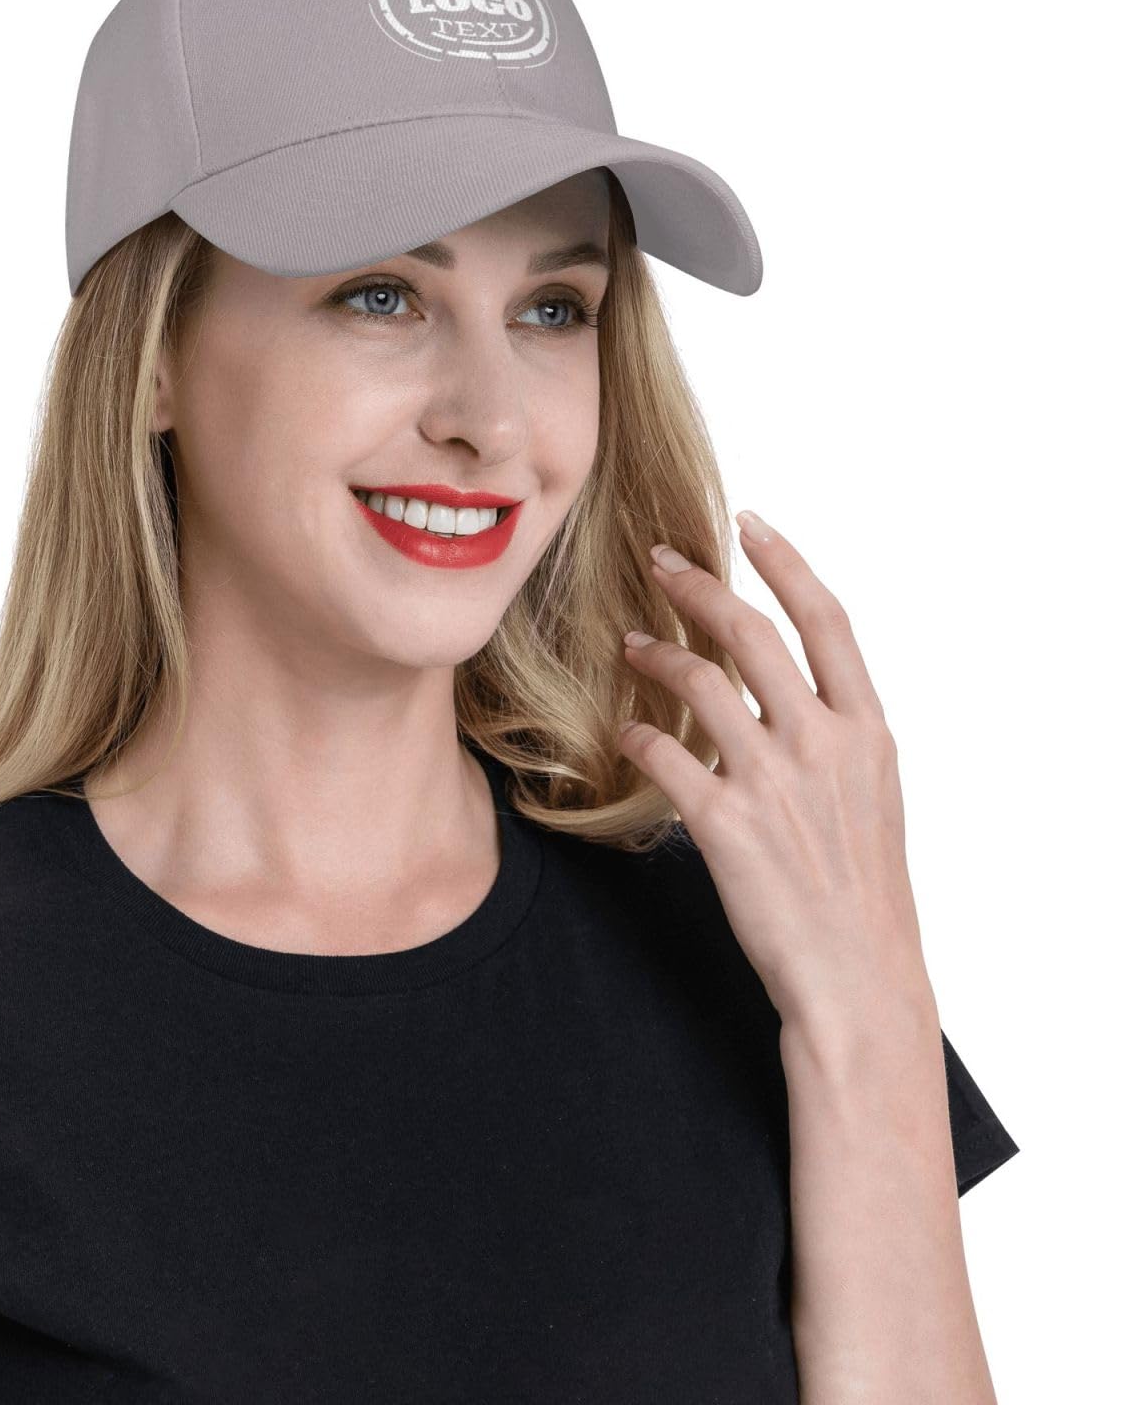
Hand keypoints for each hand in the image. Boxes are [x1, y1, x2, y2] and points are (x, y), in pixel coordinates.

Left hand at [617, 510, 930, 1033]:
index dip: (787, 562)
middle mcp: (824, 743)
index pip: (828, 620)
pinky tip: (625, 731)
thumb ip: (838, 736)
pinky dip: (638, 733)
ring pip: (700, 681)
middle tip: (658, 560)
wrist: (857, 977)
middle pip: (752, 632)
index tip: (750, 523)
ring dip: (656, 652)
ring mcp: (774, 780)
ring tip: (629, 641)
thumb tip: (795, 691)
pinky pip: (664, 754)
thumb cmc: (861, 891)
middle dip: (699, 585)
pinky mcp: (726, 823)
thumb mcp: (873, 798)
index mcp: (868, 731)